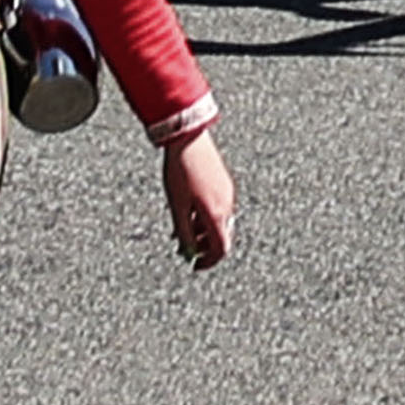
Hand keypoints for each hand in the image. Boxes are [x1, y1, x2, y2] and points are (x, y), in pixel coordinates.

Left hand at [163, 129, 236, 270]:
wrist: (188, 139)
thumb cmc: (180, 172)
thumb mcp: (177, 207)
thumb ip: (184, 232)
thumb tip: (187, 252)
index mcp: (216, 214)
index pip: (221, 249)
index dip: (208, 261)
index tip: (195, 265)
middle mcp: (227, 205)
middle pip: (222, 236)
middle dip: (204, 246)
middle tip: (185, 248)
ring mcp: (227, 192)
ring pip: (219, 222)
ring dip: (203, 231)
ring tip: (181, 228)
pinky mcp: (224, 182)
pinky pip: (218, 207)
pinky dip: (206, 216)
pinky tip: (189, 211)